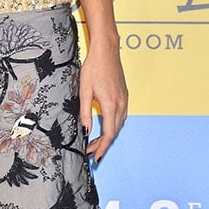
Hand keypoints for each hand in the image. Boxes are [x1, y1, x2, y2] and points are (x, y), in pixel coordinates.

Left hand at [79, 38, 127, 162]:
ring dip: (108, 135)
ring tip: (96, 141)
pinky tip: (105, 126)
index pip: (109, 134)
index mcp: (111, 105)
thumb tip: (86, 130)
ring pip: (119, 125)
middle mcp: (120, 104)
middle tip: (92, 151)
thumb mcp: (84, 91)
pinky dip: (113, 126)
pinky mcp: (124, 96)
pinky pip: (121, 116)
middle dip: (103, 144)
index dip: (102, 148)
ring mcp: (124, 100)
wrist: (106, 51)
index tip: (96, 157)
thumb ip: (85, 112)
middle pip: (114, 132)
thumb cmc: (94, 68)